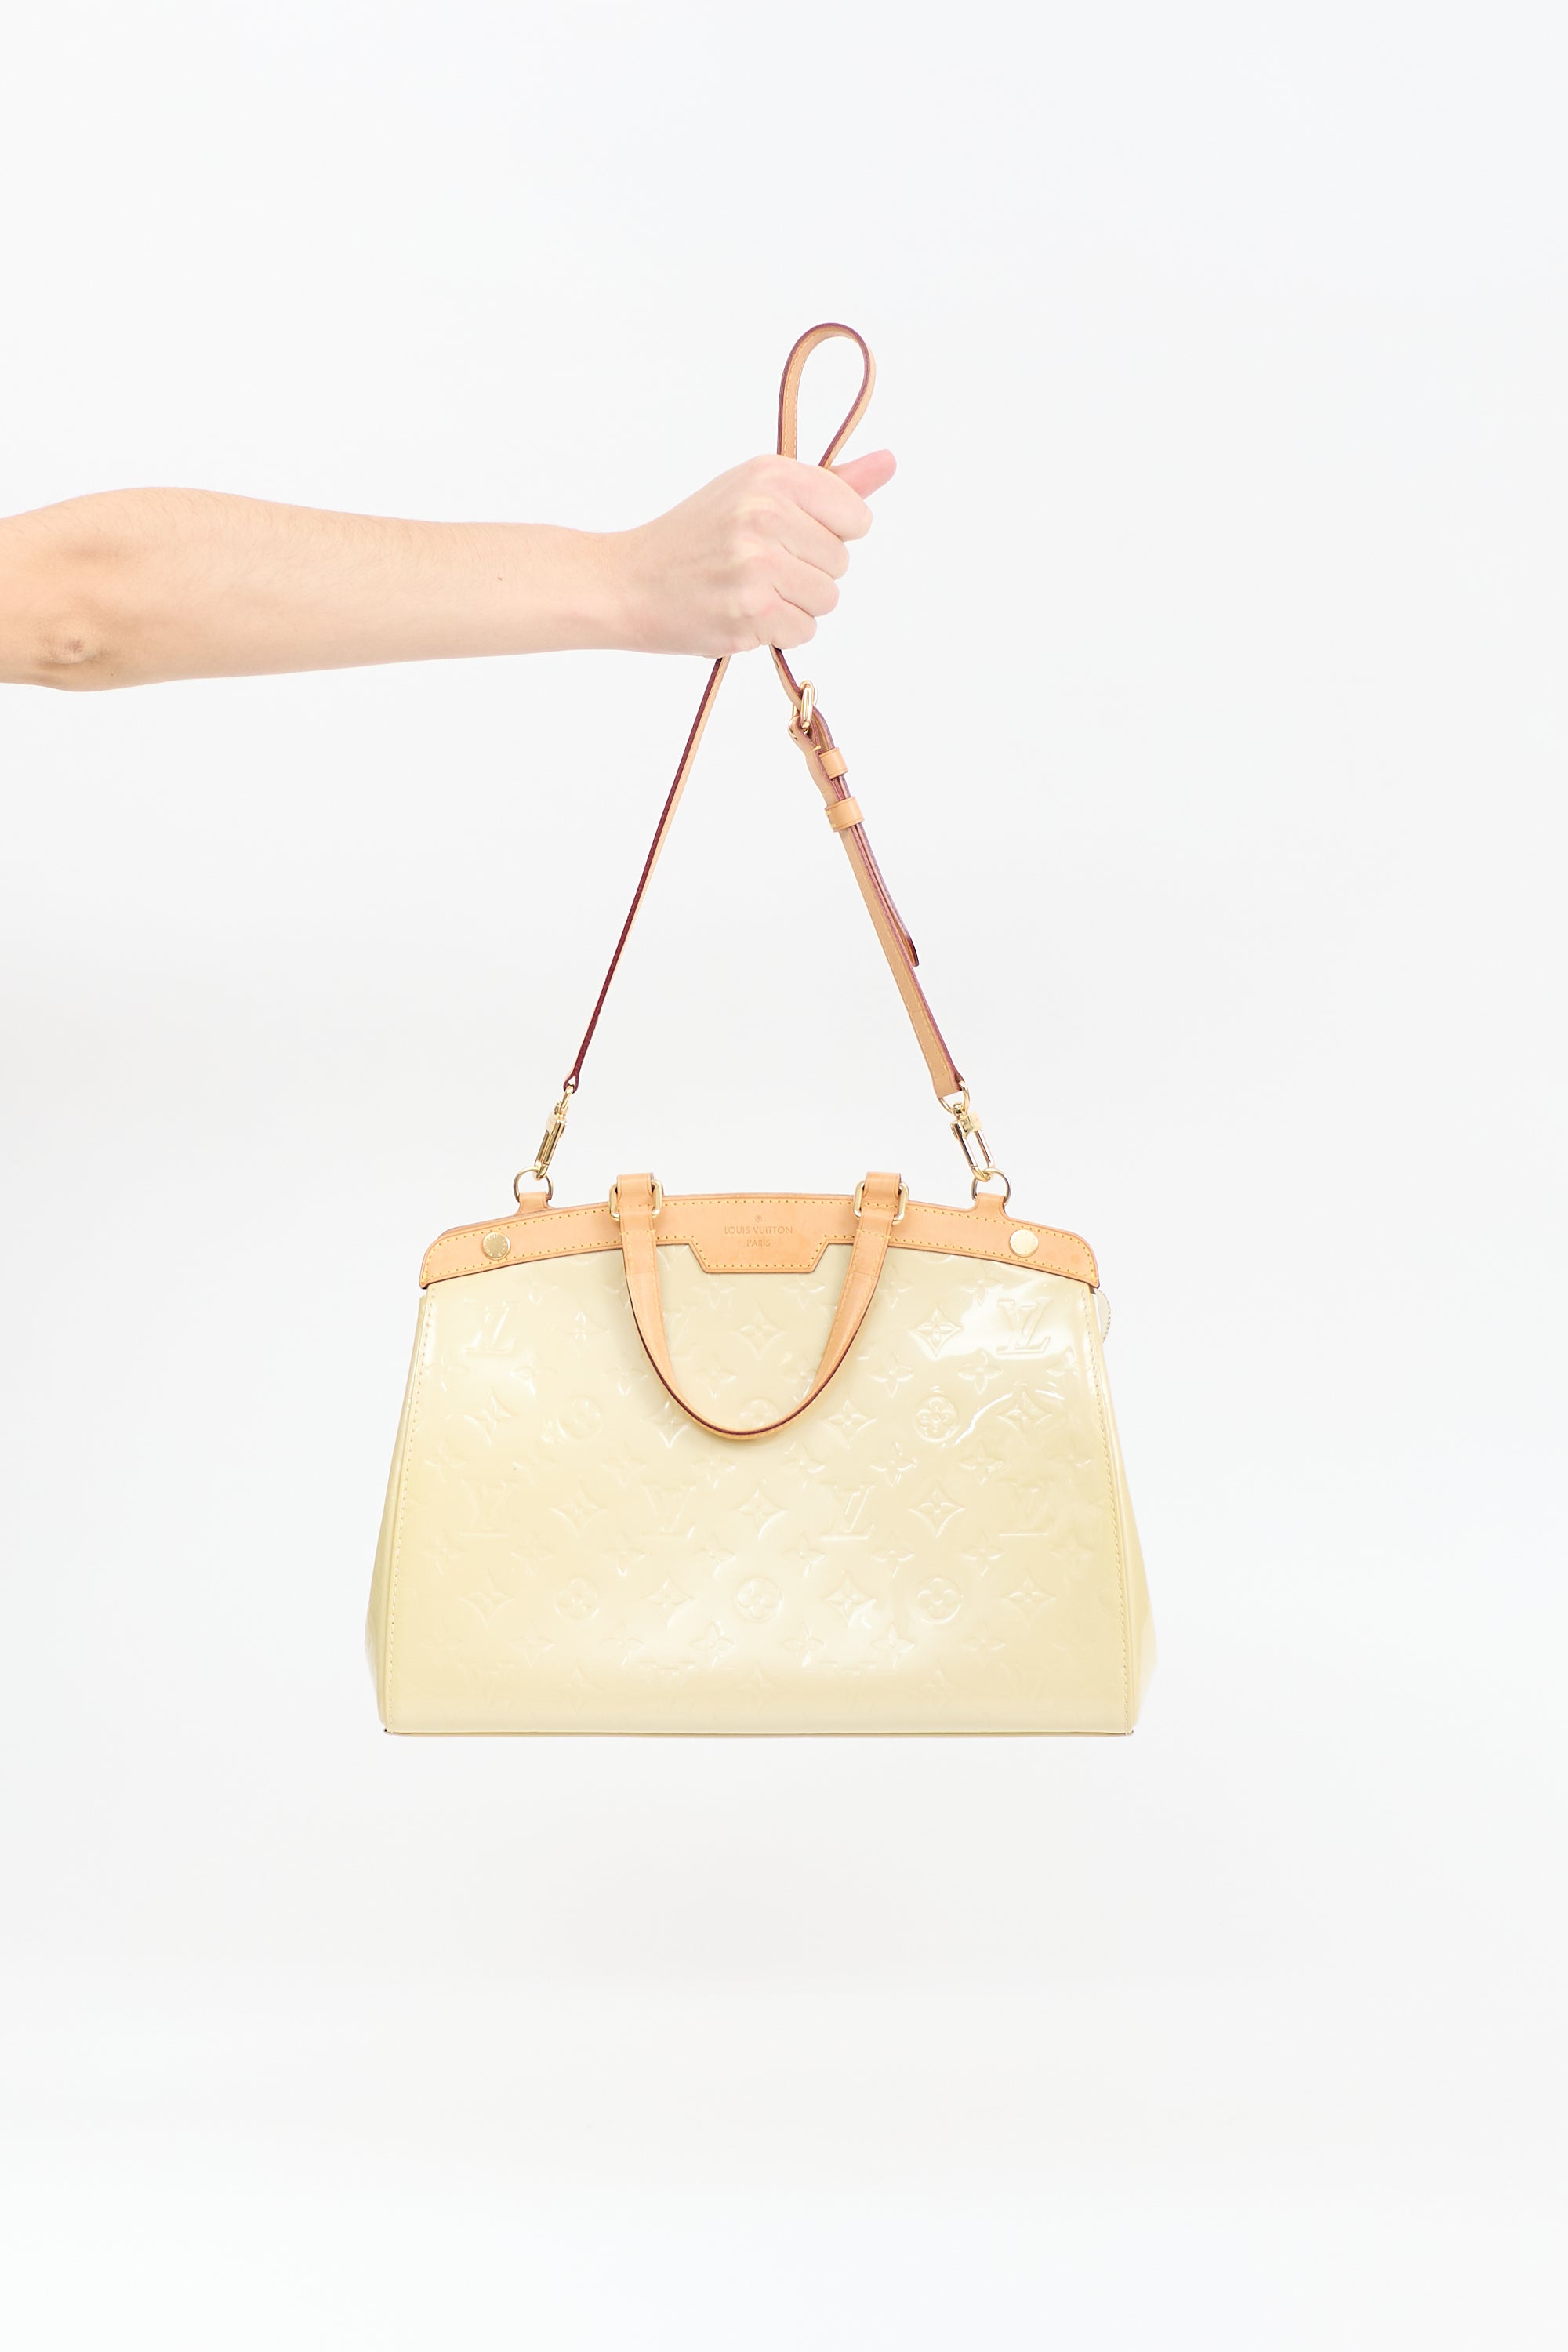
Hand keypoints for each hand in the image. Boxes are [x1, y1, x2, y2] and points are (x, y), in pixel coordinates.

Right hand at [610, 449, 895, 655]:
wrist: (628, 582)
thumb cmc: (696, 537)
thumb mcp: (755, 492)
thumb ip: (829, 484)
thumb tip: (890, 462)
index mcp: (772, 475)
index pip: (855, 517)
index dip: (826, 535)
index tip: (787, 536)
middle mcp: (766, 513)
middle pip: (841, 562)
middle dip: (807, 572)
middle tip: (756, 567)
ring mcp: (758, 563)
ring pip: (827, 599)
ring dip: (795, 606)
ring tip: (750, 591)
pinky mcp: (752, 611)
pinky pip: (804, 631)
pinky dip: (778, 633)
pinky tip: (743, 614)